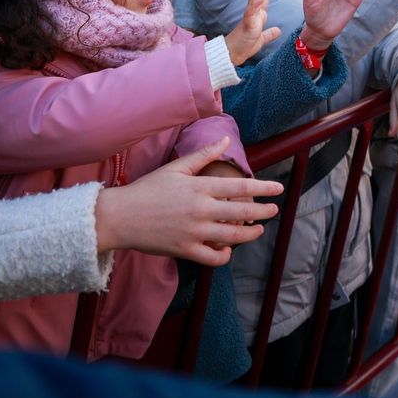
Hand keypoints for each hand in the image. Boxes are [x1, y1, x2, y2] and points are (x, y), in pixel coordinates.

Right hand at [94, 142, 283, 263]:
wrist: (119, 217)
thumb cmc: (147, 189)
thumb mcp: (176, 168)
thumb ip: (203, 155)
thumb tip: (227, 139)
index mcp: (199, 187)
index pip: (240, 187)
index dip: (263, 188)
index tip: (278, 189)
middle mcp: (200, 209)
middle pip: (242, 212)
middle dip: (264, 211)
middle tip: (274, 210)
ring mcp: (193, 232)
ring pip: (232, 236)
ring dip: (250, 233)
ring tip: (258, 229)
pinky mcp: (184, 250)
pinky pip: (213, 257)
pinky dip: (224, 255)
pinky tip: (228, 249)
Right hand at [225, 0, 282, 65]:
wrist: (233, 55)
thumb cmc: (244, 46)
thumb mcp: (261, 39)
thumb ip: (269, 34)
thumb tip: (277, 31)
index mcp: (257, 15)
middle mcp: (253, 13)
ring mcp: (249, 17)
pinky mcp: (247, 24)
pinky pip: (251, 12)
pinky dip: (256, 4)